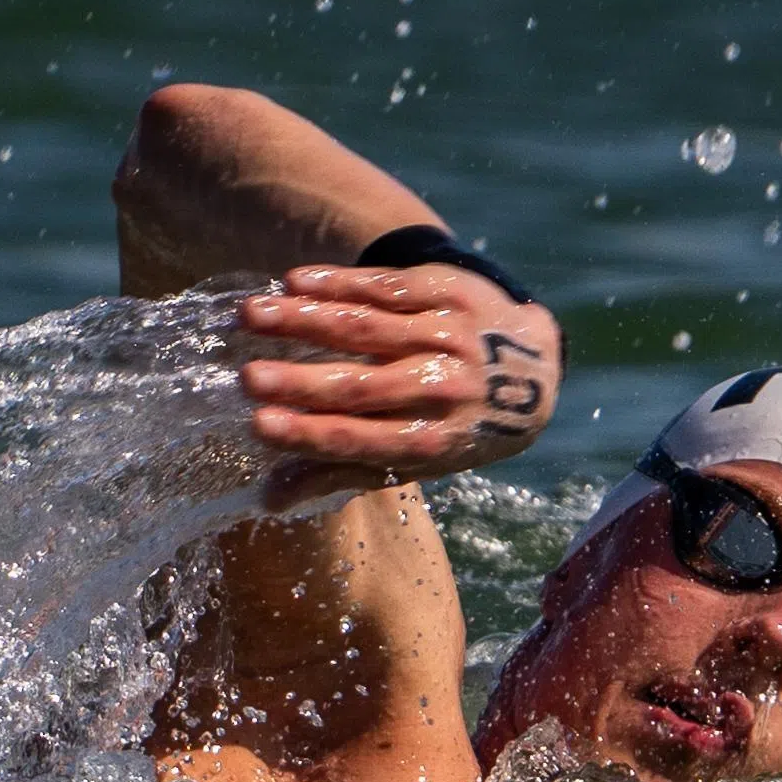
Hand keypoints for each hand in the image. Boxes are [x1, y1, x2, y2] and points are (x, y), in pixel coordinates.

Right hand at [230, 263, 564, 511]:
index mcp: (436, 440)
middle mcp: (446, 388)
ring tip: (250, 315)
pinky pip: (387, 287)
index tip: (259, 425)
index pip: (366, 441)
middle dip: (301, 382)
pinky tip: (294, 282)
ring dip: (305, 319)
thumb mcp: (415, 458)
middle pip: (365, 385)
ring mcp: (451, 336)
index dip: (312, 435)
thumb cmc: (454, 423)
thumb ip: (342, 471)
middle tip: (245, 377)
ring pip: (369, 327)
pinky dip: (339, 283)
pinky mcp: (451, 294)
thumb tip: (267, 499)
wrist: (535, 368)